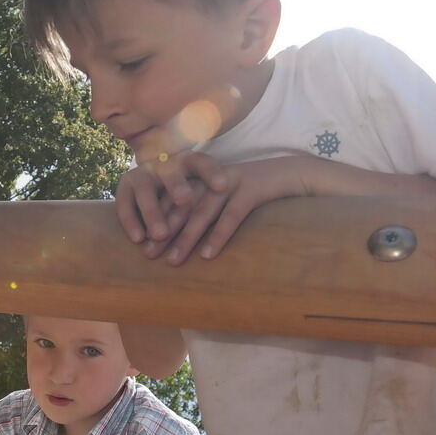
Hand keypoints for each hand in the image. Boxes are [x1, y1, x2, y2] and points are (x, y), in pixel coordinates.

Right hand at [115, 151, 228, 243]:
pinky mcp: (125, 186)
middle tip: (185, 201)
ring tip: (161, 235)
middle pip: (170, 173)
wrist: (153, 174)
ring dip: (153, 212)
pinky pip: (124, 204)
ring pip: (145, 190)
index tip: (223, 186)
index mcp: (188, 161)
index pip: (202, 163)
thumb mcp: (202, 185)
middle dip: (177, 186)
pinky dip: (131, 221)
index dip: (211, 173)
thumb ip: (214, 194)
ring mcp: (142, 173)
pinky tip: (138, 238)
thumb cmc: (189, 188)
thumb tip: (236, 207)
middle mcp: (164, 163)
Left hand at [147, 156, 311, 265]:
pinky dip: (218, 236)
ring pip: (203, 211)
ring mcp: (231, 181)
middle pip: (183, 205)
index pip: (173, 199)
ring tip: (173, 261)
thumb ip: (207, 209)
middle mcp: (212, 177)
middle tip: (148, 254)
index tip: (142, 243)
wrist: (293, 174)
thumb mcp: (227, 198)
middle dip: (164, 230)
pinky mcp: (251, 188)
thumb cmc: (257, 193)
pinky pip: (231, 215)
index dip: (157, 220)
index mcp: (203, 178)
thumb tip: (185, 239)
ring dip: (186, 237)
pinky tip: (207, 255)